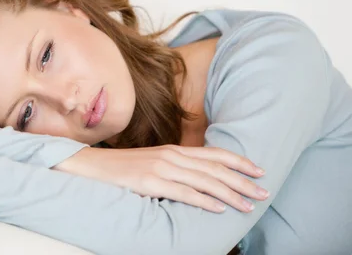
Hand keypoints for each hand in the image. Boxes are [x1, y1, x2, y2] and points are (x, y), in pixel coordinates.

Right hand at [54, 145, 268, 212]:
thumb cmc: (125, 168)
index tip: (259, 170)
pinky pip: (183, 192)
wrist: (93, 165)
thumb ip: (177, 166)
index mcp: (174, 150)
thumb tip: (200, 178)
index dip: (239, 161)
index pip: (214, 153)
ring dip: (230, 193)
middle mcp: (172, 156)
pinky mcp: (150, 182)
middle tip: (264, 192)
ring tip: (249, 204)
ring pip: (204, 181)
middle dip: (243, 180)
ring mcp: (161, 168)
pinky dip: (204, 201)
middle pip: (215, 168)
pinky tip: (219, 208)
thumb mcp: (154, 162)